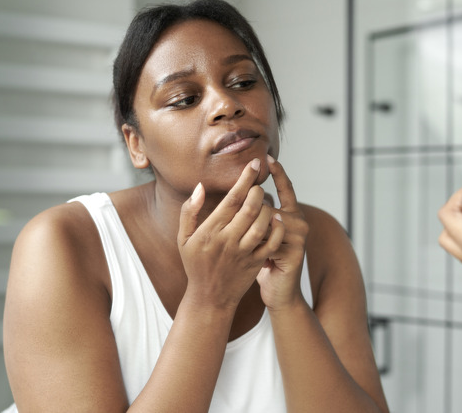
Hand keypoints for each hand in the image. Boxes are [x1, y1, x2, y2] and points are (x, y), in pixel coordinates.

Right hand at [178, 158, 284, 309]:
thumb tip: (200, 187)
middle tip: (258, 184)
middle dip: (258, 190)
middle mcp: (228, 240)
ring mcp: (244, 252)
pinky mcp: (256, 262)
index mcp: (210, 231)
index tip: (254, 163)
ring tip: (264, 201)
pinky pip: (272, 241)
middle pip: (250, 207)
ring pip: (263, 222)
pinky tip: (277, 218)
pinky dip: (277, 228)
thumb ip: (189, 211)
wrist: (209, 297)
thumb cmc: (195, 264)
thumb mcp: (183, 238)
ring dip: (268, 207)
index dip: (245, 178)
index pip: (232, 198)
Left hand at [256, 155, 308, 310]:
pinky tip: (256, 256)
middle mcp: (298, 221)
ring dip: (252, 232)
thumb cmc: (262, 263)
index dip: (279, 172)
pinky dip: (258, 246)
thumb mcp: (257, 236)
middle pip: (270, 204)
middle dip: (252, 211)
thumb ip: (255, 215)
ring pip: (269, 220)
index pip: (286, 188)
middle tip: (240, 230)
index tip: (268, 157)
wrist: (278, 293)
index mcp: (289, 215)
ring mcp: (299, 236)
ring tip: (247, 246)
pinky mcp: (296, 251)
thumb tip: (243, 193)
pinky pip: (271, 239)